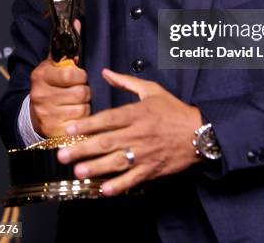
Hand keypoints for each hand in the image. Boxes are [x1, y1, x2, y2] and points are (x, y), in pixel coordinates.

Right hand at [29, 58, 90, 137]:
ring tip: (76, 104)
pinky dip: (81, 120)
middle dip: (85, 92)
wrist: (34, 113)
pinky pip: (80, 124)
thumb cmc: (51, 85)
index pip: (70, 74)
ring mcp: (46, 115)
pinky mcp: (53, 130)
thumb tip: (78, 25)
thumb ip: (66, 50)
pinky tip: (74, 117)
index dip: (81, 76)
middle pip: (81, 93)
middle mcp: (41, 95)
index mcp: (41, 76)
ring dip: (84, 106)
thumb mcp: (53, 66)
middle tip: (79, 92)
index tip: (80, 77)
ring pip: (83, 109)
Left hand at [57, 69, 202, 195]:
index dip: (88, 124)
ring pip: (117, 161)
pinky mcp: (152, 169)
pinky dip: (119, 185)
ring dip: (96, 167)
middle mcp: (139, 133)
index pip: (108, 119)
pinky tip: (104, 190)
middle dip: (83, 149)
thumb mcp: (151, 90)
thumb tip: (105, 72)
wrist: (200, 132)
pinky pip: (133, 179)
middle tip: (63, 155)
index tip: (70, 129)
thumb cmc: (174, 109)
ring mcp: (145, 153)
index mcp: (137, 113)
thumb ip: (126, 81)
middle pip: (107, 141)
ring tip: (78, 172)